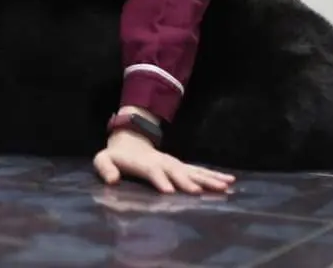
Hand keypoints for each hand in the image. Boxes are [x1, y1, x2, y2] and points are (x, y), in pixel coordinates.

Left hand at [94, 118, 235, 194]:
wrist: (129, 140)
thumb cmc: (116, 155)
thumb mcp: (103, 159)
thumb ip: (105, 168)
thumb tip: (112, 181)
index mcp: (144, 163)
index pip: (152, 171)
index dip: (160, 180)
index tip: (169, 191)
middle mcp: (163, 162)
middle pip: (177, 172)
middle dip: (187, 182)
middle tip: (198, 192)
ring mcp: (174, 164)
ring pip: (193, 171)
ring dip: (209, 179)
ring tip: (225, 186)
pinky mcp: (181, 167)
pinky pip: (200, 172)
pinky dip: (215, 176)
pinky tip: (230, 181)